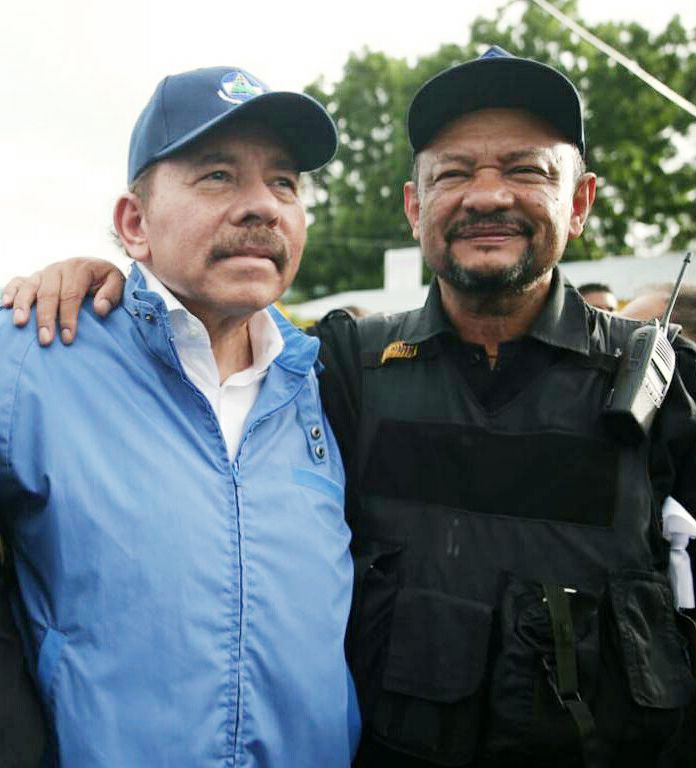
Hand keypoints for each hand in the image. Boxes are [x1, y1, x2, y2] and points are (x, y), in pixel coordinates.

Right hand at [1, 258, 125, 345]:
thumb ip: (111, 295)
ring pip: (30, 287)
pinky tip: (5, 306)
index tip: (68, 338)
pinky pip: (18, 282)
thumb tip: (100, 309)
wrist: (96, 268)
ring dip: (24, 306)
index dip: (69, 317)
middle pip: (49, 294)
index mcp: (79, 269)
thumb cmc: (106, 281)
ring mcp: (43, 273)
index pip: (71, 295)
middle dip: (46, 318)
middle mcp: (58, 269)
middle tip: (46, 340)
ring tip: (20, 324)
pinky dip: (10, 292)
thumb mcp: (116, 283)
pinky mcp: (34, 278)